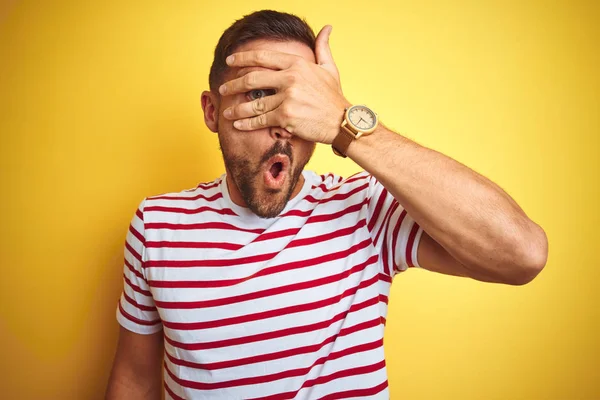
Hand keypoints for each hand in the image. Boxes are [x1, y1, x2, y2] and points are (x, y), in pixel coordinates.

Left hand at [219, 25, 350, 143]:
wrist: (343, 122)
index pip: (263, 57)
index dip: (243, 58)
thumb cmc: (334, 97)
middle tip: (223, 88)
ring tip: (227, 111)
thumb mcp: (329, 69)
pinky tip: (238, 124)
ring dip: (237, 108)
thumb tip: (327, 28)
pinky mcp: (286, 116)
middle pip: (252, 79)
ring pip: (254, 103)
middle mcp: (290, 78)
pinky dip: (247, 123)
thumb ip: (323, 47)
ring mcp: (288, 98)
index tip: (231, 60)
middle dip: (233, 84)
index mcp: (297, 64)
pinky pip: (261, 120)